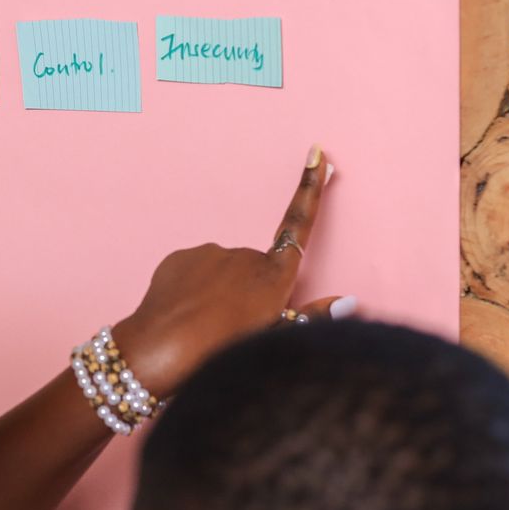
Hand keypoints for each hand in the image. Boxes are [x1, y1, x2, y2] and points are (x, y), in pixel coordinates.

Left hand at [113, 145, 340, 395]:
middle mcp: (243, 256)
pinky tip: (186, 315)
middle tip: (234, 327)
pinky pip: (194, 271)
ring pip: (222, 272)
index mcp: (272, 276)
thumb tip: (349, 301)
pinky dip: (194, 289)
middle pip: (255, 269)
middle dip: (250, 290)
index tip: (317, 155)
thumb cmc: (220, 355)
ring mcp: (209, 253)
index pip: (299, 224)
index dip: (310, 188)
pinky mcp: (180, 256)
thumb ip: (311, 317)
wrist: (159, 351)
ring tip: (206, 327)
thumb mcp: (273, 341)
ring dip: (220, 292)